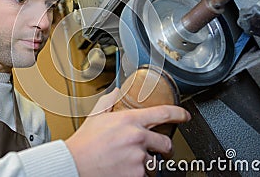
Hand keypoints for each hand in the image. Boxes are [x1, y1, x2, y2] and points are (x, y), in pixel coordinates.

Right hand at [65, 88, 190, 176]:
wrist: (74, 164)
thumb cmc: (84, 143)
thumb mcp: (96, 116)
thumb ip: (109, 101)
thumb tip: (116, 92)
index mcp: (130, 120)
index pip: (163, 114)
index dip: (179, 114)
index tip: (185, 116)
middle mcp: (137, 138)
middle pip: (166, 143)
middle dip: (164, 148)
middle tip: (158, 150)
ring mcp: (138, 158)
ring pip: (155, 163)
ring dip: (147, 163)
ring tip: (131, 162)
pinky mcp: (136, 175)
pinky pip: (145, 176)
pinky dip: (138, 174)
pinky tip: (125, 169)